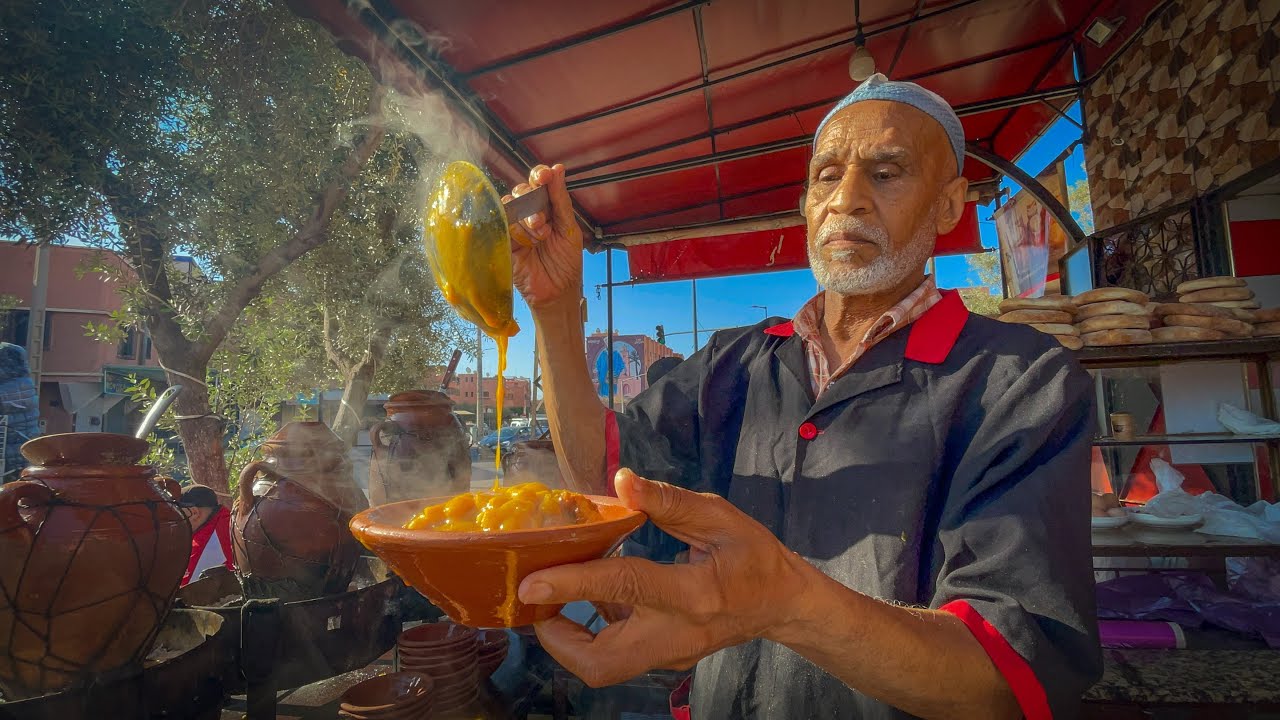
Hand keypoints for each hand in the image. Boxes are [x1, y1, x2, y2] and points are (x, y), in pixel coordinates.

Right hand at [507, 164, 582, 308]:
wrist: (558, 292)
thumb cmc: (566, 262)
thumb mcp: (569, 229)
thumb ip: (560, 200)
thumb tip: (558, 169)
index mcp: (548, 207)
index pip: (538, 182)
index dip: (539, 175)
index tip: (544, 176)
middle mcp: (529, 213)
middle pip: (522, 191)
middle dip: (533, 203)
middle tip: (543, 223)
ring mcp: (515, 227)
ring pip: (510, 207)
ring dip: (526, 221)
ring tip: (539, 239)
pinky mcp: (504, 241)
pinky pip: (501, 225)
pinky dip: (514, 231)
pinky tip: (525, 244)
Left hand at [517, 469, 812, 686]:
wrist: (783, 604)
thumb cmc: (754, 555)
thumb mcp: (720, 517)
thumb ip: (669, 502)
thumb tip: (622, 482)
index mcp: (693, 593)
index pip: (624, 588)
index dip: (573, 584)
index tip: (530, 581)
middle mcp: (677, 634)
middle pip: (602, 662)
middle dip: (556, 638)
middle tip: (537, 598)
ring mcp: (670, 654)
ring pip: (604, 668)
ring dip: (569, 638)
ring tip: (556, 593)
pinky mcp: (665, 659)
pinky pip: (616, 656)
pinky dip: (593, 632)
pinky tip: (596, 596)